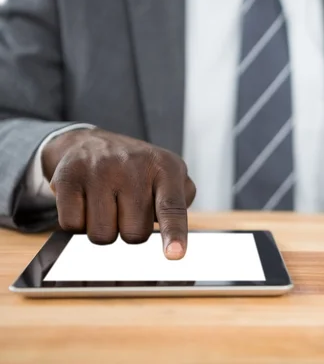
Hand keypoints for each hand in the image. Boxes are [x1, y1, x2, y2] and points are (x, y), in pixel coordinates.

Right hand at [42, 128, 195, 259]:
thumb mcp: (168, 175)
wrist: (90, 142)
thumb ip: (181, 202)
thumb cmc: (136, 170)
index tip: (175, 255)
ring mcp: (100, 170)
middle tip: (125, 206)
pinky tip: (84, 201)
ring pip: (102, 235)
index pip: (171, 207)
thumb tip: (175, 230)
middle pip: (134, 234)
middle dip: (130, 230)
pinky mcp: (69, 177)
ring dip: (103, 229)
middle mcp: (134, 166)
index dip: (174, 233)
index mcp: (165, 168)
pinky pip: (72, 225)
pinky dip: (77, 222)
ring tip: (106, 203)